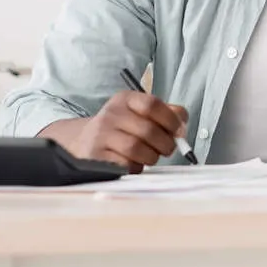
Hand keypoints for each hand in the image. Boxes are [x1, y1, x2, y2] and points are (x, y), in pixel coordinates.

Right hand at [38, 93, 187, 172]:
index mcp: (125, 99)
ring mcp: (101, 134)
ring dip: (151, 157)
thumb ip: (166, 114)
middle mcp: (111, 114)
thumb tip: (183, 122)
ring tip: (150, 157)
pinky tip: (133, 163)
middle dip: (165, 144)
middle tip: (167, 149)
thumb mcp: (140, 114)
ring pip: (137, 149)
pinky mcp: (95, 155)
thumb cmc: (122, 129)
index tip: (179, 132)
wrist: (83, 142)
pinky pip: (125, 164)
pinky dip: (136, 167)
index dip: (170, 120)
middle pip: (148, 130)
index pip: (152, 104)